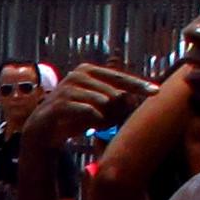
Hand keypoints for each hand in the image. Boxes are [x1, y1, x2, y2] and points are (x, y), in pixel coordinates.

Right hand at [20, 62, 157, 152]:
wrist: (43, 129)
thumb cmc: (74, 115)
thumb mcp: (96, 106)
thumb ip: (114, 100)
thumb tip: (134, 99)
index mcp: (89, 71)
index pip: (120, 77)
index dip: (139, 85)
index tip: (156, 92)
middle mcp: (79, 74)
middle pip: (115, 92)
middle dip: (117, 110)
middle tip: (108, 122)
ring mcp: (69, 87)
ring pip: (103, 102)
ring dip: (105, 118)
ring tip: (97, 125)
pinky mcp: (61, 103)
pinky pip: (89, 111)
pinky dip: (94, 120)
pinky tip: (92, 126)